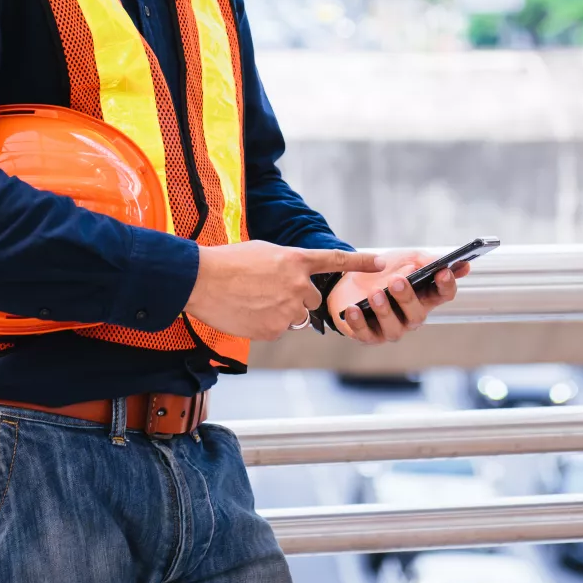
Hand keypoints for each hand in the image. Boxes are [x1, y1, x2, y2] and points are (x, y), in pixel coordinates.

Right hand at [185, 241, 384, 340]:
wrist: (201, 280)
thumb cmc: (228, 263)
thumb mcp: (264, 253)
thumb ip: (288, 266)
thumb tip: (296, 283)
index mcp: (296, 261)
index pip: (335, 261)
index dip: (360, 262)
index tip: (381, 262)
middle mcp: (298, 286)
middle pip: (311, 300)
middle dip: (295, 298)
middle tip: (267, 291)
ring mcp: (287, 310)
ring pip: (294, 317)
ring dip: (279, 312)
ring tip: (252, 301)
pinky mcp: (273, 330)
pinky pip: (277, 329)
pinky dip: (264, 324)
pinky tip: (246, 313)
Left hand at [327, 249, 469, 343]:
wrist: (351, 278)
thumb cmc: (383, 271)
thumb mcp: (405, 259)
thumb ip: (425, 260)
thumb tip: (447, 263)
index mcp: (425, 296)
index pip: (443, 294)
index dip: (446, 285)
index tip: (442, 272)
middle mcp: (411, 316)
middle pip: (417, 314)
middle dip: (407, 298)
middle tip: (396, 281)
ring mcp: (391, 328)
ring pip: (394, 328)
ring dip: (384, 311)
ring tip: (375, 294)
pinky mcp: (369, 335)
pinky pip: (366, 333)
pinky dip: (359, 322)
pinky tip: (353, 309)